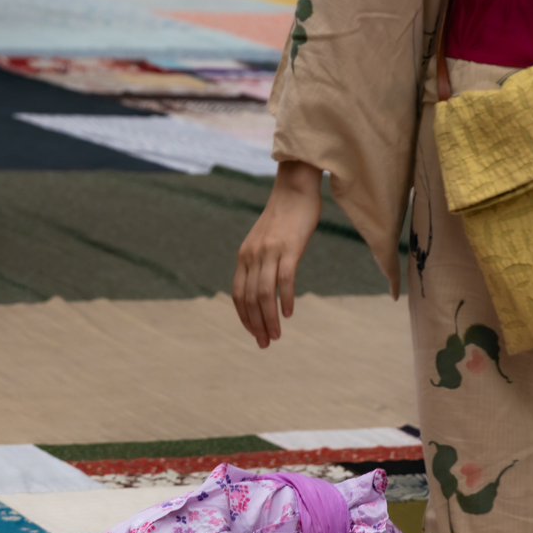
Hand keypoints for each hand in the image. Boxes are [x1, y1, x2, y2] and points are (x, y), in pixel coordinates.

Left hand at [233, 160, 322, 347]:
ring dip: (269, 319)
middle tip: (264, 344)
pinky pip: (284, 280)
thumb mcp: (265, 242)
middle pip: (249, 299)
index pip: (238, 295)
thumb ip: (261, 262)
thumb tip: (264, 288)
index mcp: (244, 257)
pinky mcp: (289, 248)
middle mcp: (252, 256)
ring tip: (276, 336)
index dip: (244, 317)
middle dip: (256, 325)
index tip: (253, 333)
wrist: (295, 189)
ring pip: (264, 294)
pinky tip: (289, 313)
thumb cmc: (284, 218)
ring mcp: (269, 252)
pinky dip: (285, 299)